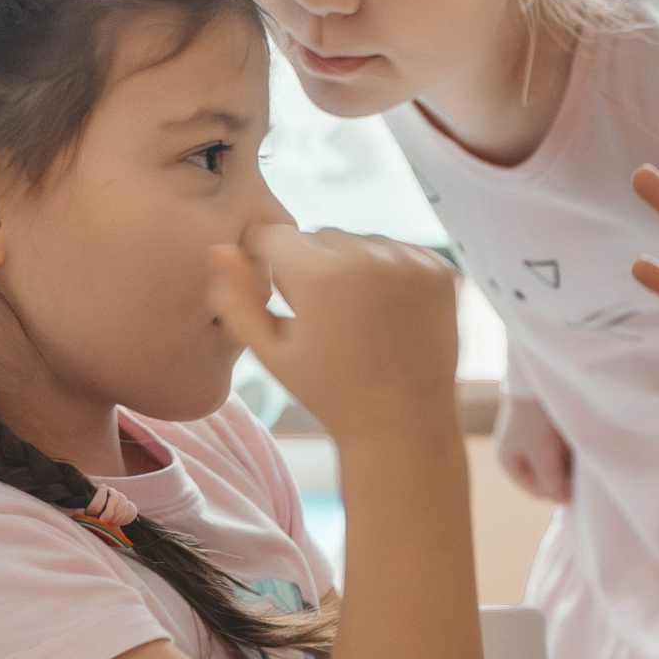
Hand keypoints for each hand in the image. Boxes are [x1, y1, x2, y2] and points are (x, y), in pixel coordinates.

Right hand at [208, 225, 459, 440]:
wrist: (403, 423)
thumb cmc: (329, 392)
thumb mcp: (270, 352)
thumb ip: (236, 298)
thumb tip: (219, 249)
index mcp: (319, 272)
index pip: (271, 235)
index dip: (266, 263)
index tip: (280, 296)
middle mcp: (367, 254)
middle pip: (317, 236)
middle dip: (311, 267)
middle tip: (324, 319)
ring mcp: (409, 260)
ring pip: (359, 242)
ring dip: (351, 268)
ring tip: (358, 320)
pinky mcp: (440, 269)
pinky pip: (397, 252)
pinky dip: (388, 274)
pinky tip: (388, 315)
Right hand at [494, 395, 571, 502]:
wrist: (539, 377)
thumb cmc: (536, 417)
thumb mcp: (543, 453)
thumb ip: (552, 481)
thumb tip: (563, 501)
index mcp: (508, 462)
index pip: (538, 492)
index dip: (558, 491)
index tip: (577, 482)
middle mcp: (517, 453)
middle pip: (547, 477)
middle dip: (564, 473)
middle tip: (579, 464)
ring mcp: (530, 441)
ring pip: (556, 463)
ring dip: (568, 460)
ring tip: (577, 449)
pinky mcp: (543, 429)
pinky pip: (560, 448)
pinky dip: (569, 447)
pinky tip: (578, 440)